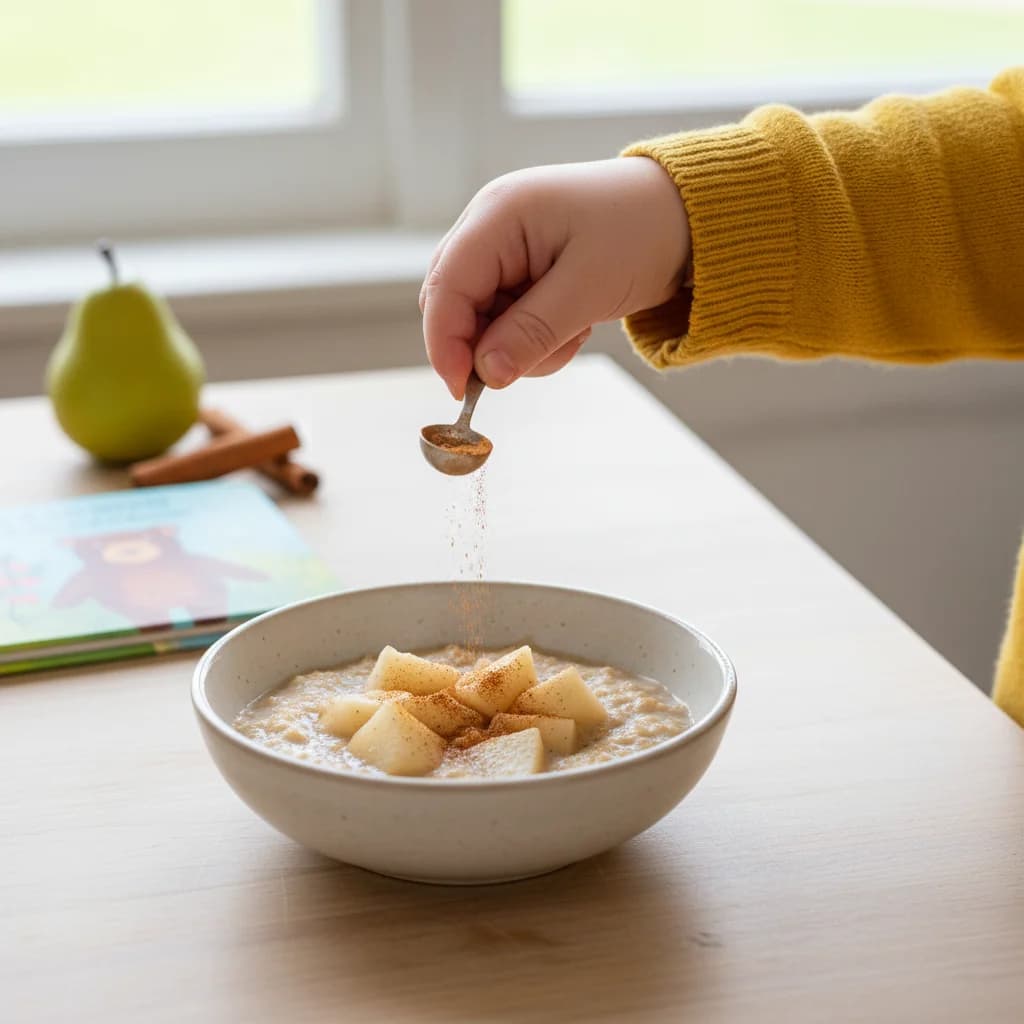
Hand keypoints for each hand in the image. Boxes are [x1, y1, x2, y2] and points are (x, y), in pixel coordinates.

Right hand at [419, 157, 690, 398]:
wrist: (686, 215)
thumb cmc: (642, 232)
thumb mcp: (588, 289)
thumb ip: (531, 333)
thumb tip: (485, 375)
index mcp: (498, 215)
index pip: (445, 286)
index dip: (445, 342)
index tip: (463, 391)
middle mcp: (490, 227)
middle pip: (456, 305)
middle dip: (489, 344)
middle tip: (539, 358)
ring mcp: (505, 248)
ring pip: (483, 320)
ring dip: (522, 344)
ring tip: (575, 330)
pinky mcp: (521, 270)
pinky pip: (508, 319)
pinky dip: (536, 337)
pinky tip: (575, 323)